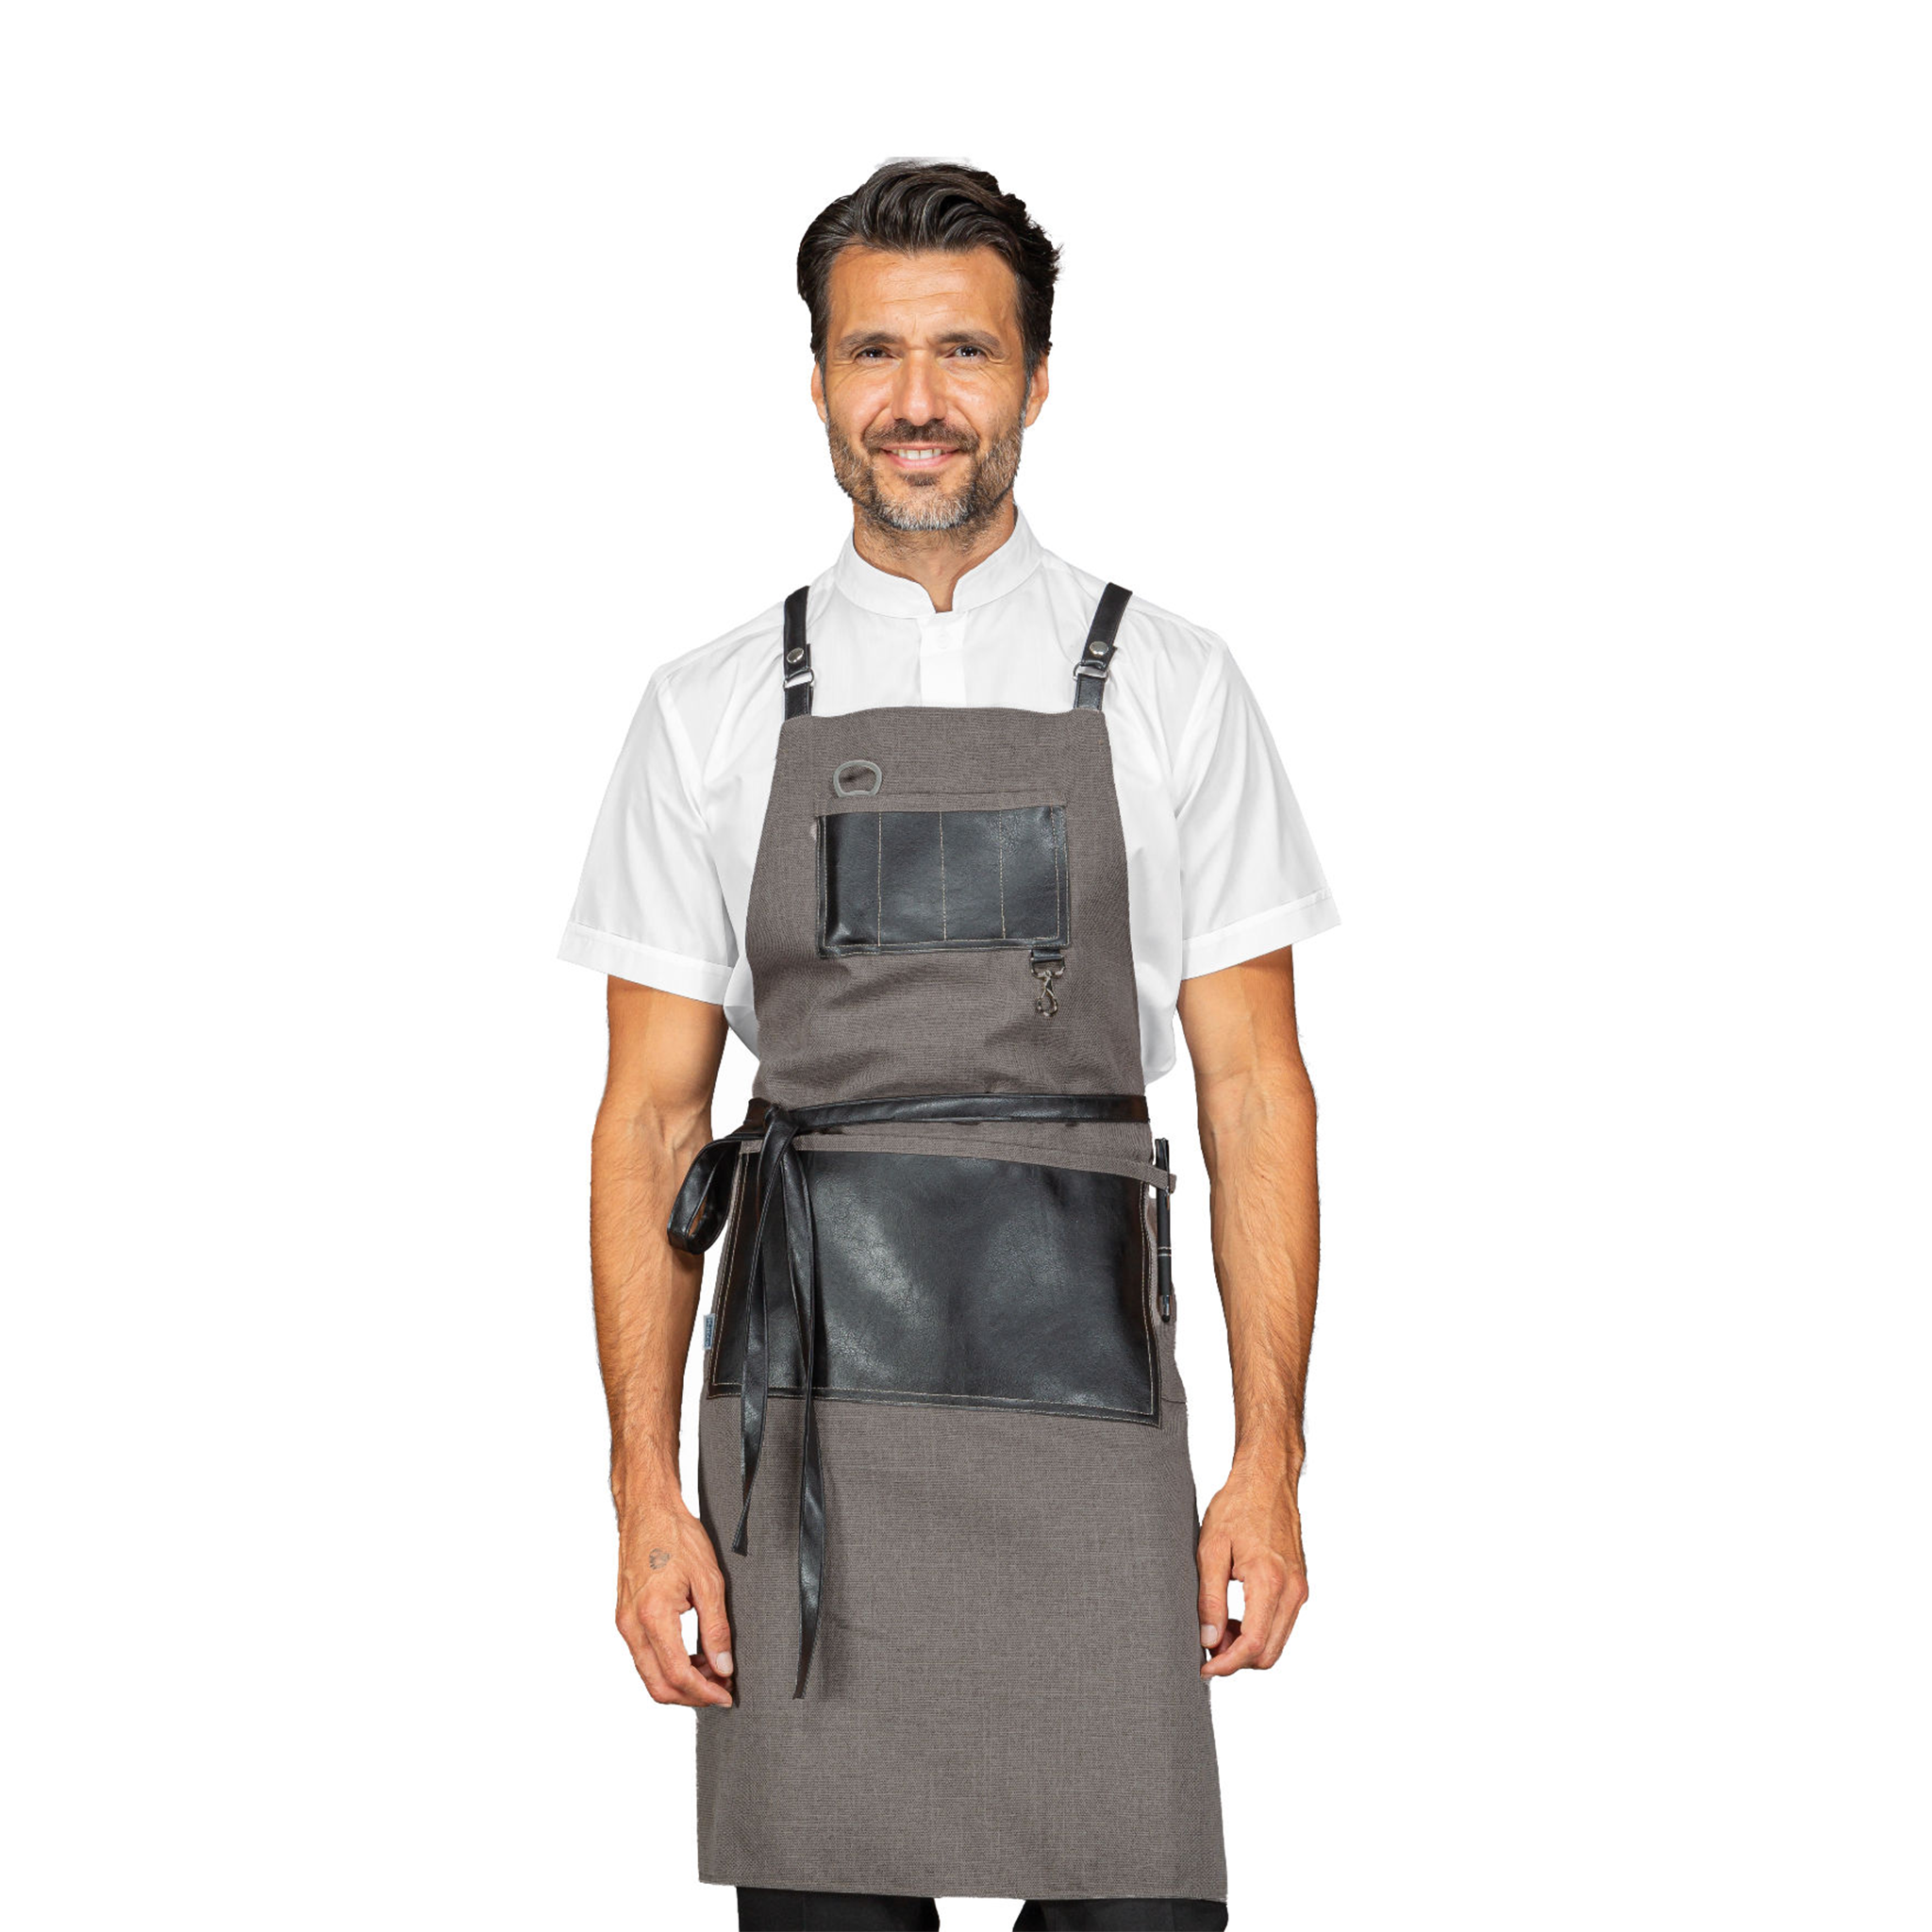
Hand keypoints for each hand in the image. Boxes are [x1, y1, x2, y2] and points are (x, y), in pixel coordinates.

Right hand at [615, 1490, 733, 1707]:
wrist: (647, 1510)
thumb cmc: (676, 1536)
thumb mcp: (709, 1579)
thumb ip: (716, 1627)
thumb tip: (724, 1667)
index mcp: (653, 1615)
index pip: (677, 1674)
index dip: (704, 1692)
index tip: (727, 1695)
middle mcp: (631, 1625)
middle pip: (657, 1685)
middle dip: (691, 1696)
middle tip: (721, 1689)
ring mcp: (624, 1622)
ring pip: (649, 1674)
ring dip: (680, 1681)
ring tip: (713, 1669)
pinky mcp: (624, 1618)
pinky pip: (644, 1656)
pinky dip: (668, 1665)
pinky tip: (694, 1654)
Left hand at [1196, 1464, 1307, 1678]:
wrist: (1267, 1480)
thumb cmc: (1237, 1506)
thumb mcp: (1210, 1549)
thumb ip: (1209, 1598)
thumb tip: (1209, 1640)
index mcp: (1269, 1581)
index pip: (1254, 1645)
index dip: (1227, 1664)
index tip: (1204, 1667)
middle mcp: (1292, 1590)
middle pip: (1269, 1653)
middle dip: (1237, 1659)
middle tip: (1208, 1644)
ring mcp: (1300, 1589)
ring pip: (1277, 1643)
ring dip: (1248, 1647)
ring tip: (1219, 1627)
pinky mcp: (1299, 1586)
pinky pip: (1282, 1624)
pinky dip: (1260, 1631)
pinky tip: (1236, 1615)